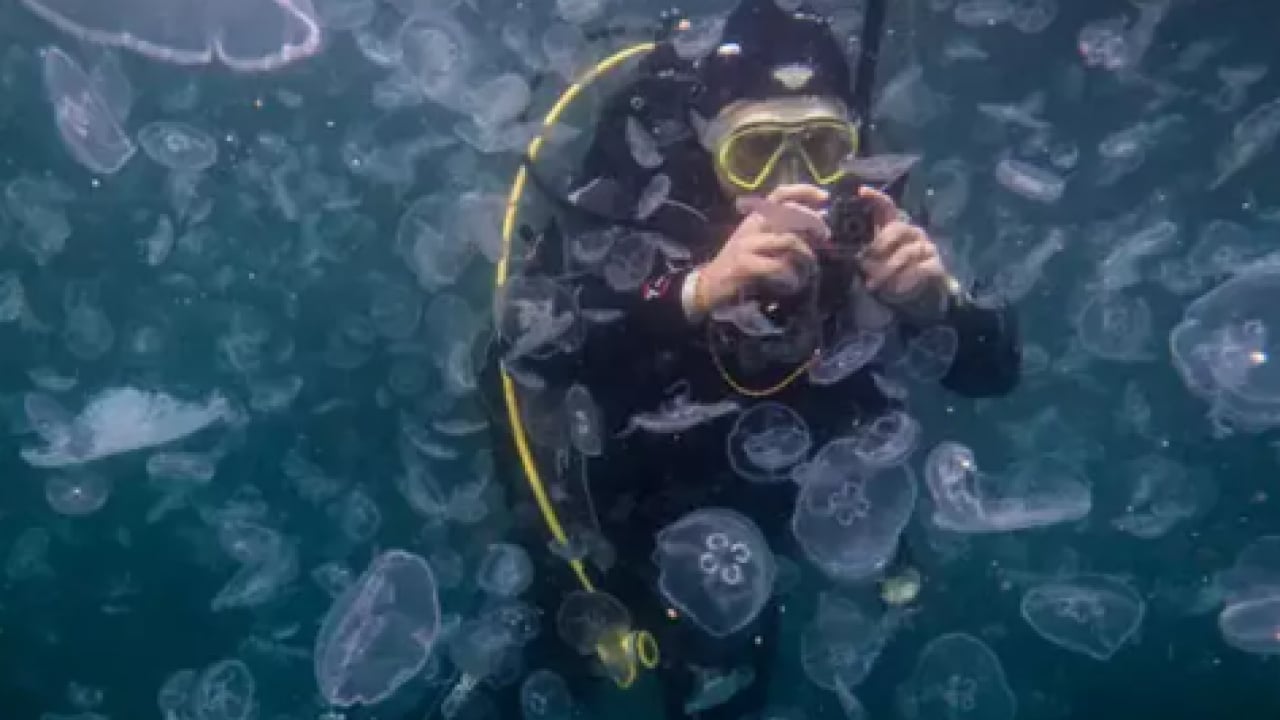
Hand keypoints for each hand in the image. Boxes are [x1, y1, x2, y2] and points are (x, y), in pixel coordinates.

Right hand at [695, 184, 828, 313]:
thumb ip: (788, 232)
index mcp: (755, 218)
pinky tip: (792, 284)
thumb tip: (820, 218)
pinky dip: (792, 277)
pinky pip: (780, 266)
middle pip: (790, 213)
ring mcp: (747, 244)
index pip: (780, 194)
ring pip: (790, 241)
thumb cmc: (740, 265)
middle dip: (814, 223)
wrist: (709, 286)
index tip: (824, 197)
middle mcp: (751, 226)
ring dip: (807, 256)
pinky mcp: (745, 265)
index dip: (804, 191)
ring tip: (809, 269)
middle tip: (824, 237)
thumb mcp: (762, 244)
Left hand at [855, 186, 954, 319]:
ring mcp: (926, 246)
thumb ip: (864, 253)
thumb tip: (849, 252)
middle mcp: (912, 232)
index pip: (887, 207)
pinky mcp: (936, 263)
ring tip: (872, 283)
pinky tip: (895, 286)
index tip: (861, 191)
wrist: (918, 294)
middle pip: (897, 229)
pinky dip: (904, 278)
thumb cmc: (892, 273)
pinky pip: (919, 268)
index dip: (875, 197)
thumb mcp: (876, 262)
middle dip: (878, 245)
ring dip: (886, 269)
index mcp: (895, 227)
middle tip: (864, 262)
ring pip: (906, 253)